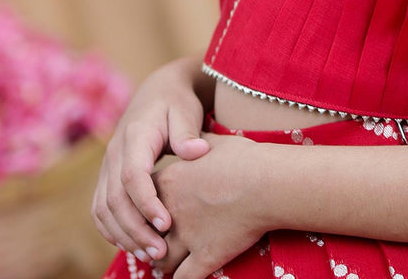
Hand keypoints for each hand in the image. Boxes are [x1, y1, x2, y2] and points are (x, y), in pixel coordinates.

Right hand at [91, 57, 211, 262]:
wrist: (158, 91)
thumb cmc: (177, 103)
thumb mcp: (186, 110)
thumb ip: (188, 132)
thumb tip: (197, 152)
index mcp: (135, 136)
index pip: (132, 176)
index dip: (146, 204)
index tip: (167, 225)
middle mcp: (114, 153)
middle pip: (115, 200)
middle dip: (136, 230)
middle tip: (162, 253)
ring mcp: (107, 165)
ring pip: (103, 209)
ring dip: (123, 236)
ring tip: (151, 255)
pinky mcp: (107, 176)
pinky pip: (100, 209)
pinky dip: (112, 230)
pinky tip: (134, 244)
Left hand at [152, 133, 267, 278]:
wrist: (267, 182)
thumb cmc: (245, 158)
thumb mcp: (214, 142)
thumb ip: (196, 142)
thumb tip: (195, 141)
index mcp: (169, 180)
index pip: (140, 198)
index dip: (146, 207)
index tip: (156, 210)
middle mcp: (170, 210)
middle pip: (145, 231)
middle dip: (149, 238)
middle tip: (157, 240)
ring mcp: (186, 236)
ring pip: (160, 259)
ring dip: (163, 261)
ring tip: (170, 259)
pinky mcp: (205, 256)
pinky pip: (182, 278)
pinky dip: (182, 278)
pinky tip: (187, 274)